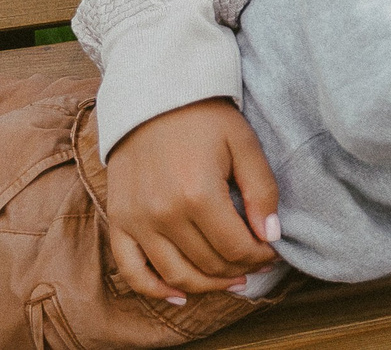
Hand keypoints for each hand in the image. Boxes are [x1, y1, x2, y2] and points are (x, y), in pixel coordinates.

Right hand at [102, 98, 279, 301]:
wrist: (153, 95)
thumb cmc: (204, 117)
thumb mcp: (243, 143)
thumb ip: (261, 190)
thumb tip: (272, 236)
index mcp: (198, 194)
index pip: (236, 247)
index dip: (259, 255)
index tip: (272, 251)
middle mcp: (164, 214)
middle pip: (209, 264)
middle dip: (239, 268)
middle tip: (256, 262)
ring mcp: (136, 221)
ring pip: (176, 275)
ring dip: (208, 284)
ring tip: (230, 279)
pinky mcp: (119, 221)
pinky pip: (132, 271)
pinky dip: (155, 289)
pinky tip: (179, 294)